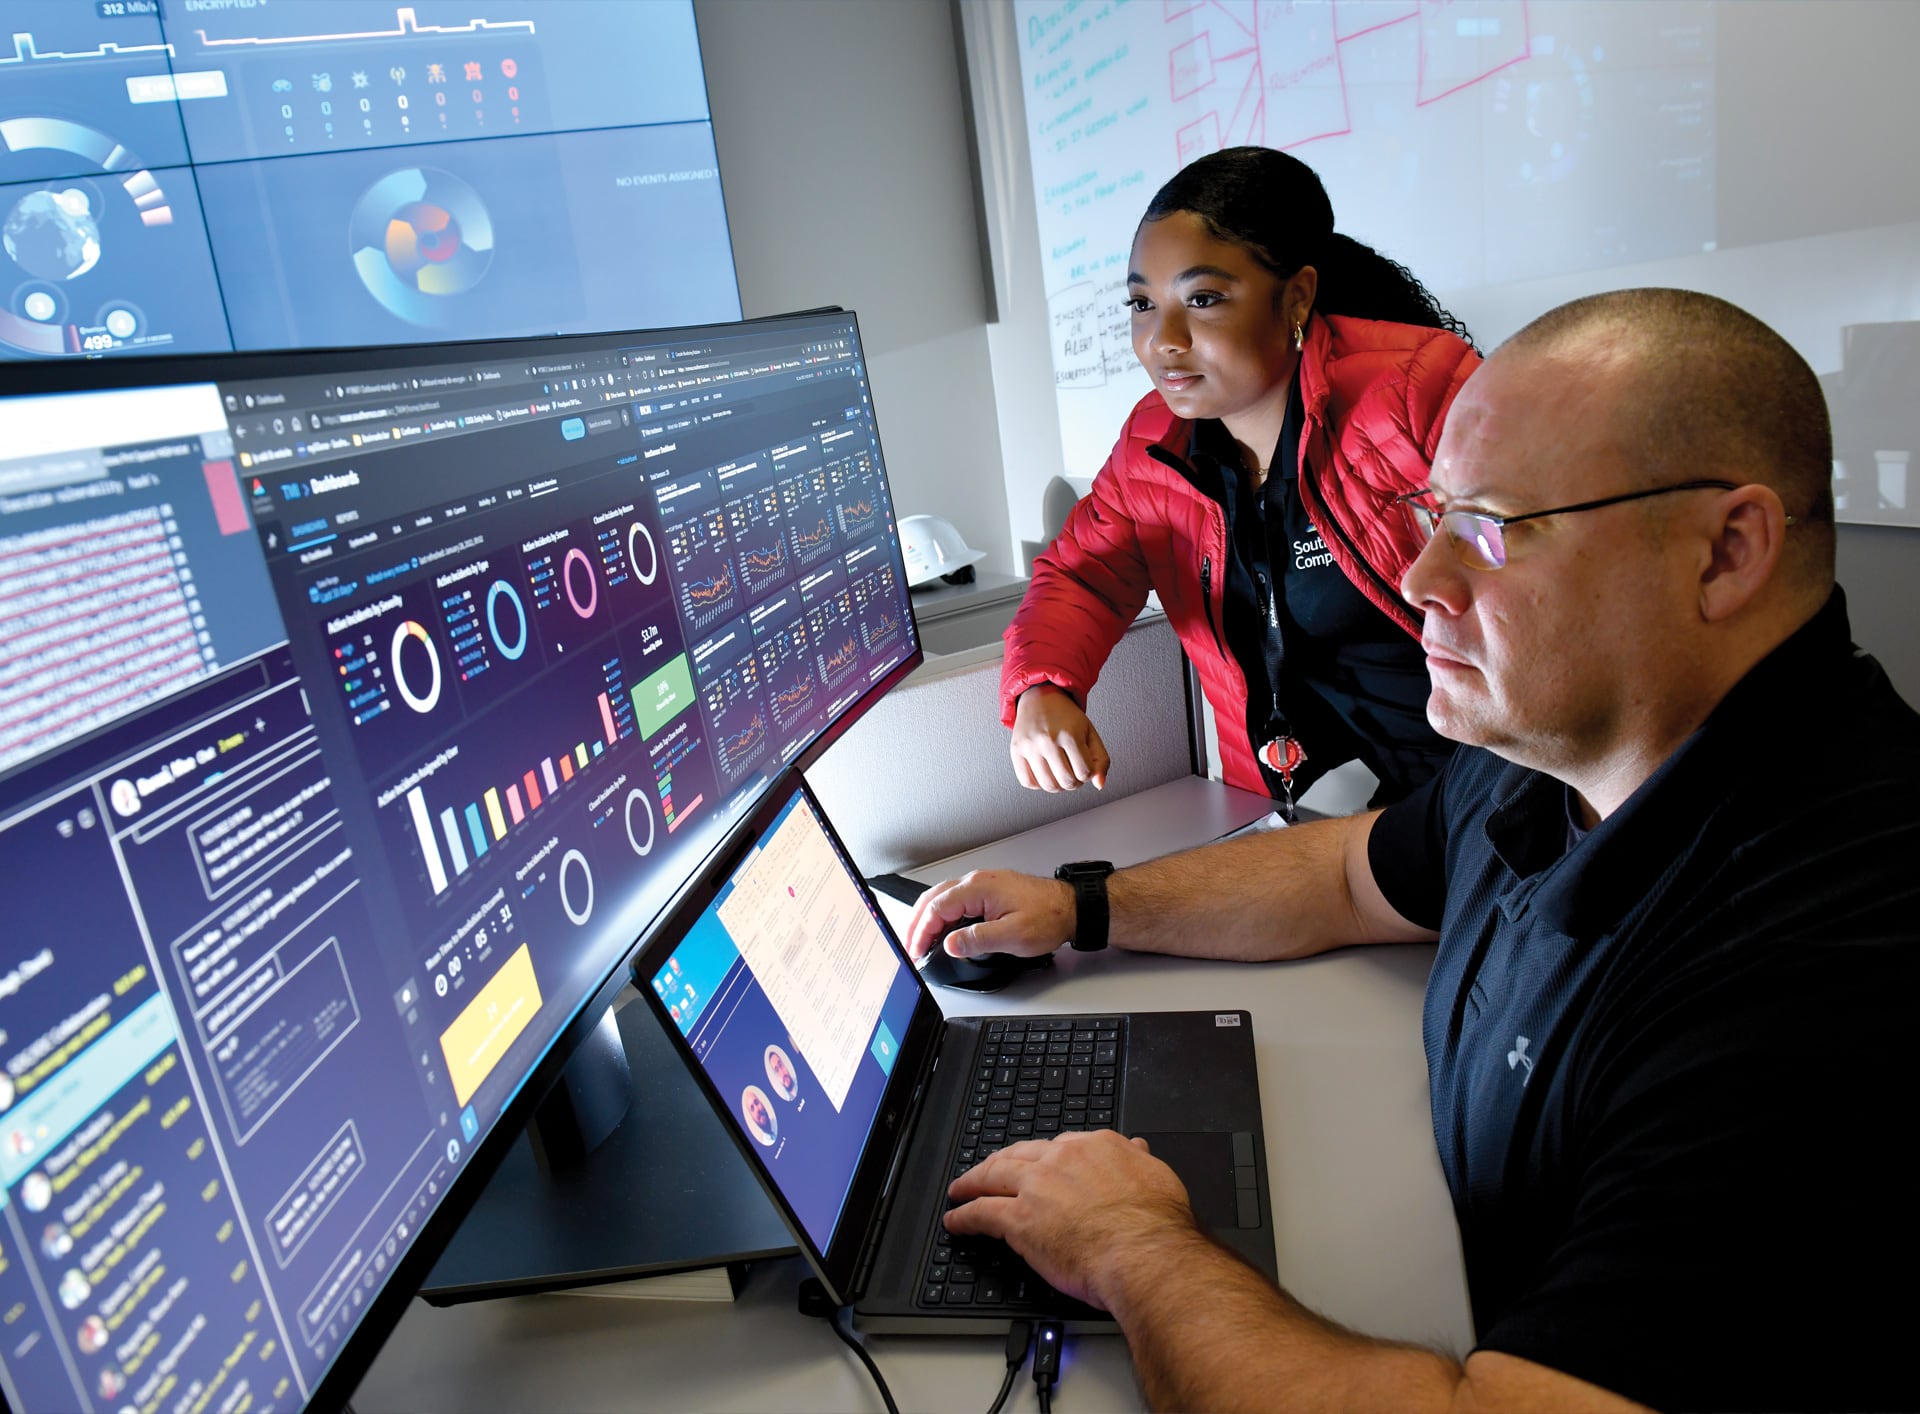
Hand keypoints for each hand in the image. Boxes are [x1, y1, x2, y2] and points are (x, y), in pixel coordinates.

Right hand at [904, 870, 1074, 962]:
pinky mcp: (990, 890)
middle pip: (934, 898)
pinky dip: (942, 913)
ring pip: (943, 896)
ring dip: (928, 917)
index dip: (921, 931)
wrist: (1072, 907)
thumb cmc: (1049, 917)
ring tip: (920, 938)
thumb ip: (977, 940)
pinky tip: (943, 926)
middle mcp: (978, 881)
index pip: (937, 908)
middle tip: (910, 945)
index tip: (916, 950)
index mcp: (979, 888)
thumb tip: (950, 944)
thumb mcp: (1012, 936)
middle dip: (917, 923)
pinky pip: (956, 898)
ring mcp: (984, 884)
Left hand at [944, 1132, 1200, 1310]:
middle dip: (1000, 1161)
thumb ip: (1140, 1161)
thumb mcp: (1158, 1178)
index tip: (1039, 1162)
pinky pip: (982, 1212)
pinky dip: (965, 1216)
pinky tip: (956, 1221)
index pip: (1060, 1145)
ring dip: (973, 1181)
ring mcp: (1037, 1187)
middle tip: (987, 1170)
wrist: (1144, 1253)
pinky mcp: (1019, 1219)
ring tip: (961, 1189)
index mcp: (1095, 1148)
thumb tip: (1137, 1148)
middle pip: (1020, 1154)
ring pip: (994, 1175)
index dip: (1045, 1156)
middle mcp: (1062, 1159)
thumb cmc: (1156, 1225)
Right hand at [1010, 685, 1109, 791]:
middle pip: (1066, 782)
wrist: (1040, 698)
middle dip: (1074, 782)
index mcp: (1069, 735)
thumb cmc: (1066, 717)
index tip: (1084, 766)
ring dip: (1058, 785)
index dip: (1088, 774)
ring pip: (1048, 786)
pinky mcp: (1016, 750)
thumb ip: (1101, 760)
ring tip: (1059, 773)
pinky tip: (1044, 772)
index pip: (1085, 773)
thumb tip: (1099, 784)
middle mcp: (1047, 740)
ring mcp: (1030, 746)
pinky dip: (1038, 784)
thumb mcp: (1090, 733)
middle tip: (1073, 771)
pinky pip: (1027, 782)